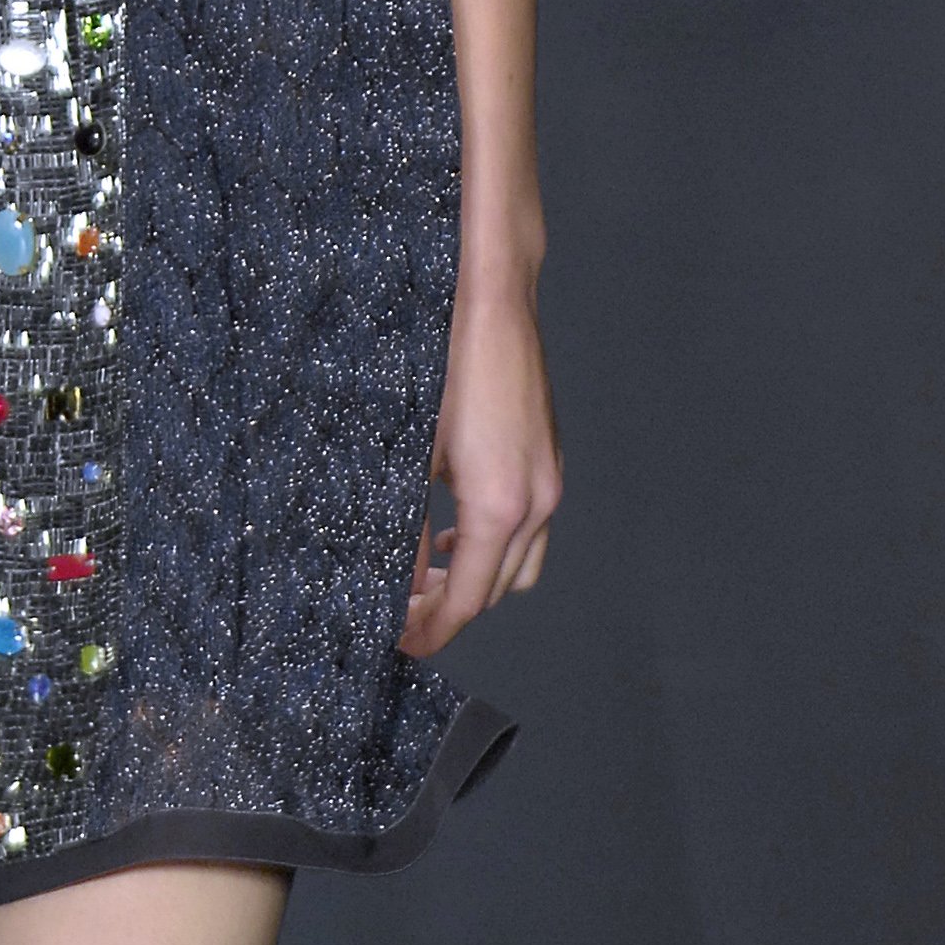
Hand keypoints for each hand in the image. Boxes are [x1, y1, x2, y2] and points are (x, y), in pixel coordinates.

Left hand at [400, 284, 561, 655]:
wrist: (493, 299)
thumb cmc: (447, 363)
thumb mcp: (410, 450)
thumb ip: (403, 524)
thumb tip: (395, 577)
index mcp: (500, 508)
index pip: (469, 601)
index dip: (433, 631)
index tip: (401, 644)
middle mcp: (536, 502)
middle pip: (498, 590)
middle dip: (452, 610)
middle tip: (403, 613)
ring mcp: (548, 480)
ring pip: (519, 562)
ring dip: (477, 579)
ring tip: (425, 575)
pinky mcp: (548, 459)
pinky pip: (529, 526)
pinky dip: (495, 544)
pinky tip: (455, 528)